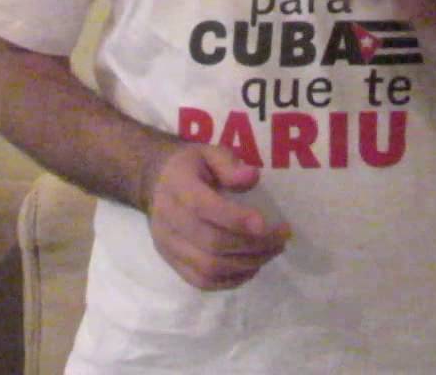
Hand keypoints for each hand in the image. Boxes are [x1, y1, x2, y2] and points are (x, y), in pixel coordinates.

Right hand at [142, 142, 289, 290]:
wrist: (154, 183)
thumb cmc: (190, 167)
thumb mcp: (209, 152)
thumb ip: (229, 164)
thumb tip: (252, 177)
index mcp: (178, 187)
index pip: (205, 208)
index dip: (238, 219)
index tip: (269, 224)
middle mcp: (169, 220)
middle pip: (212, 243)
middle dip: (253, 246)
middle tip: (281, 240)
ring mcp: (168, 245)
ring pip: (208, 267)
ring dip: (247, 264)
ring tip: (271, 252)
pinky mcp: (172, 262)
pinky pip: (202, 282)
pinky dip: (231, 280)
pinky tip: (251, 267)